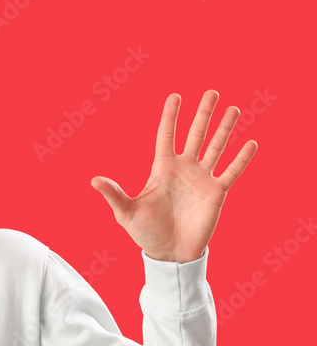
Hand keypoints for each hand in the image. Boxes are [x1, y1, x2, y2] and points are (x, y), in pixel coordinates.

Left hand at [90, 90, 257, 262]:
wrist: (169, 253)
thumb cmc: (146, 233)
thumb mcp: (126, 213)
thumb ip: (114, 194)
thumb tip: (93, 180)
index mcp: (162, 169)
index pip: (166, 136)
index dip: (171, 117)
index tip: (175, 96)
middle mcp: (184, 169)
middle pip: (195, 135)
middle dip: (203, 114)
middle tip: (211, 92)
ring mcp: (202, 179)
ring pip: (216, 147)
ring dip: (225, 129)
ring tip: (234, 109)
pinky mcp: (216, 193)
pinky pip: (232, 172)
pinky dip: (242, 158)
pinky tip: (251, 142)